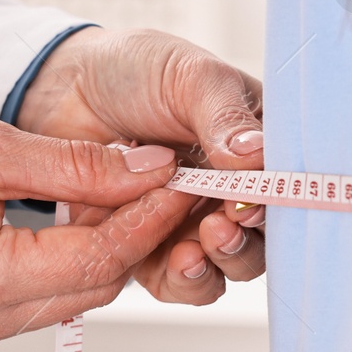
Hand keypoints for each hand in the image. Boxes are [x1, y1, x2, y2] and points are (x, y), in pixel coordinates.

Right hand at [0, 100, 195, 350]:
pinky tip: (84, 215)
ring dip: (107, 246)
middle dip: (139, 233)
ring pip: (74, 293)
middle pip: (95, 283)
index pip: (100, 257)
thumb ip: (74, 165)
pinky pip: (41, 294)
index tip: (187, 177)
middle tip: (173, 179)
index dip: (152, 216)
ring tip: (137, 190)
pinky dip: (70, 258)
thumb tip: (149, 169)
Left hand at [15, 27, 265, 304]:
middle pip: (263, 238)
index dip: (275, 203)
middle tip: (220, 226)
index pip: (285, 185)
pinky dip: (181, 279)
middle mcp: (233, 190)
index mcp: (258, 147)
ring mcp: (195, 221)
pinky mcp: (155, 245)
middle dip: (246, 241)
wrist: (67, 87)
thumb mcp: (191, 78)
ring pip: (226, 266)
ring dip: (218, 265)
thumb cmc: (138, 70)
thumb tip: (257, 155)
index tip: (247, 203)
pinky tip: (173, 263)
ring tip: (192, 251)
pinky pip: (179, 280)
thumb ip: (224, 118)